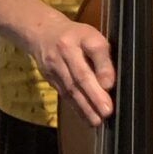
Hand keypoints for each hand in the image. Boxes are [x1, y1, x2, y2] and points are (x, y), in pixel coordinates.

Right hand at [28, 13, 114, 127]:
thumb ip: (102, 58)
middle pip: (79, 75)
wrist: (42, 33)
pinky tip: (86, 117)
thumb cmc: (75, 37)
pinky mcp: (49, 78)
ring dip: (85, 107)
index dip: (103, 68)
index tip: (110, 86)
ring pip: (70, 88)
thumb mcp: (92, 38)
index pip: (94, 49)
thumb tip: (108, 84)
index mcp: (80, 36)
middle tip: (106, 111)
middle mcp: (64, 51)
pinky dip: (76, 107)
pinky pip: (64, 94)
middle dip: (94, 95)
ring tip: (97, 120)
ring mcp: (53, 66)